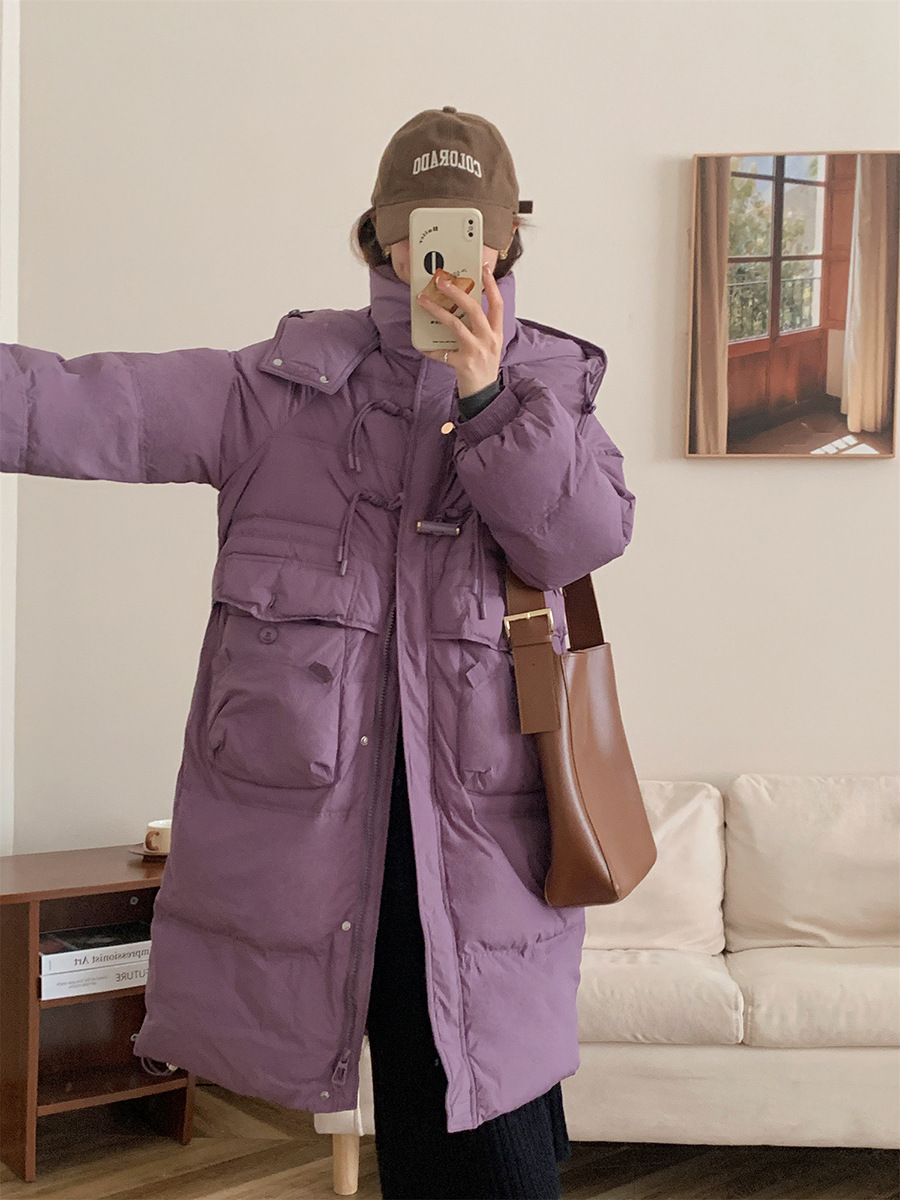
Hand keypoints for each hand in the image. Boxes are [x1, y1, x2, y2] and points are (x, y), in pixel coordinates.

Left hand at [416, 263, 502, 396]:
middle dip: (457, 292)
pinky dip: (429, 348)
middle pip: (475, 309)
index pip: (498, 304)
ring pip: (456, 325)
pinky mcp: (462, 364)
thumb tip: (461, 306)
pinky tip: (421, 345)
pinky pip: (441, 352)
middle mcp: (489, 340)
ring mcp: (476, 351)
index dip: (492, 285)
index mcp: (497, 333)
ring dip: (437, 310)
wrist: (484, 395)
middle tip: (441, 281)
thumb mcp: (489, 345)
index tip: (484, 268)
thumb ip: (481, 327)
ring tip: (423, 300)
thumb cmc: (484, 367)